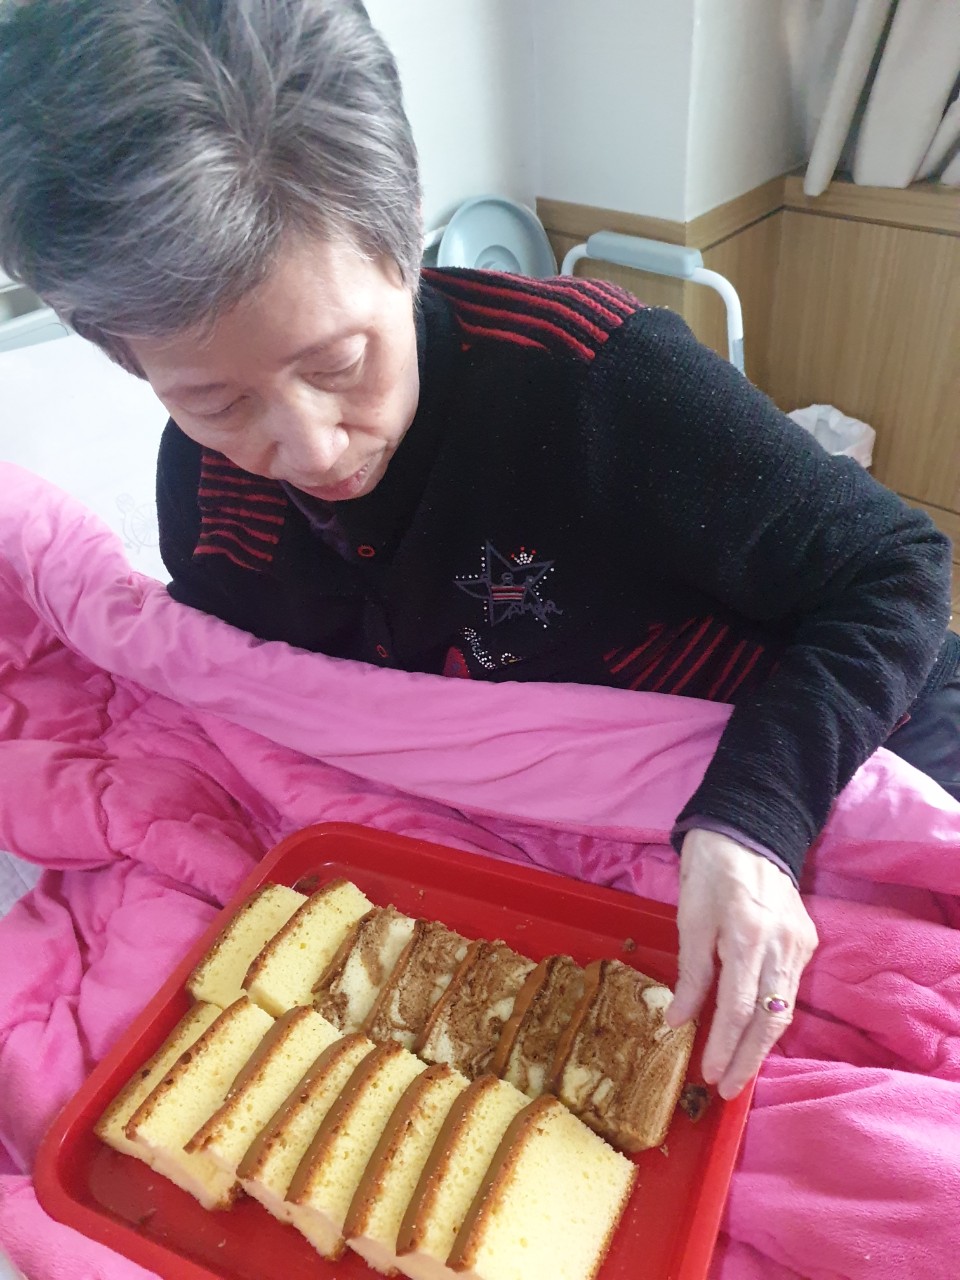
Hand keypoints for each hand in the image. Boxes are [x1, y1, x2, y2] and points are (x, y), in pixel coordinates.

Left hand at [663, 828, 817, 1098]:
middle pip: (770, 1018)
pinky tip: (754, 1031)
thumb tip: (677, 1021)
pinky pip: (789, 987)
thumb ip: (691, 973)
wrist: (749, 831)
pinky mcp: (805, 941)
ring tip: (738, 1070)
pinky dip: (772, 1014)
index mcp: (747, 937)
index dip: (724, 1045)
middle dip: (748, 1058)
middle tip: (728, 1089)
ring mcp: (798, 944)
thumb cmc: (710, 871)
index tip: (710, 1075)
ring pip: (784, 1007)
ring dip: (761, 1042)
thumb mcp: (690, 918)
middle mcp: (781, 946)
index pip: (737, 1008)